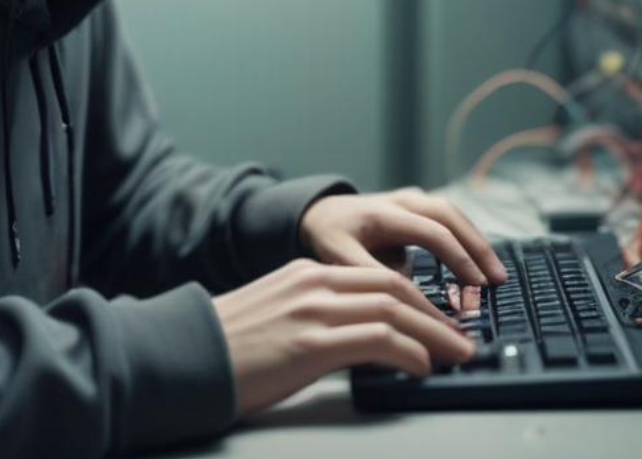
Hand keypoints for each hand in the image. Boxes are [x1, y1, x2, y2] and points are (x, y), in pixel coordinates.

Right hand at [212, 258, 473, 415]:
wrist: (181, 358)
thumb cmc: (221, 349)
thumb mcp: (273, 317)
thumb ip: (313, 316)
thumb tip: (355, 341)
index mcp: (305, 275)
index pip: (377, 277)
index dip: (416, 299)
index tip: (437, 321)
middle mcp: (313, 284)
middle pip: (395, 288)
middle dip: (435, 314)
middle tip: (460, 337)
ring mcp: (313, 311)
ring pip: (395, 310)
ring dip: (434, 333)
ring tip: (456, 353)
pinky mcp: (311, 343)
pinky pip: (379, 340)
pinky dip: (410, 352)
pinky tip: (422, 367)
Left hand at [299, 186, 508, 286]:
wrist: (319, 212)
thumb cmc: (329, 236)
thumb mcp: (337, 258)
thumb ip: (370, 276)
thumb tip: (408, 299)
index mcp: (385, 213)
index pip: (433, 233)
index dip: (458, 260)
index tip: (475, 287)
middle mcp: (403, 202)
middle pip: (451, 217)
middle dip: (477, 248)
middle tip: (497, 280)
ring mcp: (412, 201)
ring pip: (454, 215)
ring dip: (476, 242)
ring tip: (494, 275)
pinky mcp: (416, 208)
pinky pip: (448, 220)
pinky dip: (465, 239)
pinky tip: (476, 264)